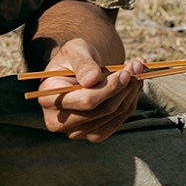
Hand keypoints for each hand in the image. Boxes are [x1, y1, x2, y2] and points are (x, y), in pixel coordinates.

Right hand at [32, 38, 146, 142]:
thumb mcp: (75, 49)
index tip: (126, 72)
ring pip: (112, 115)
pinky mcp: (91, 135)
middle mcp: (57, 121)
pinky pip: (117, 122)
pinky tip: (133, 86)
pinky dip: (129, 103)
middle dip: (124, 88)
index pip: (85, 100)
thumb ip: (82, 62)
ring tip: (137, 72)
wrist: (76, 71)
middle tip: (138, 67)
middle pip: (101, 110)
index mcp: (48, 97)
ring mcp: (75, 132)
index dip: (109, 88)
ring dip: (130, 93)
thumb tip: (92, 80)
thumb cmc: (74, 58)